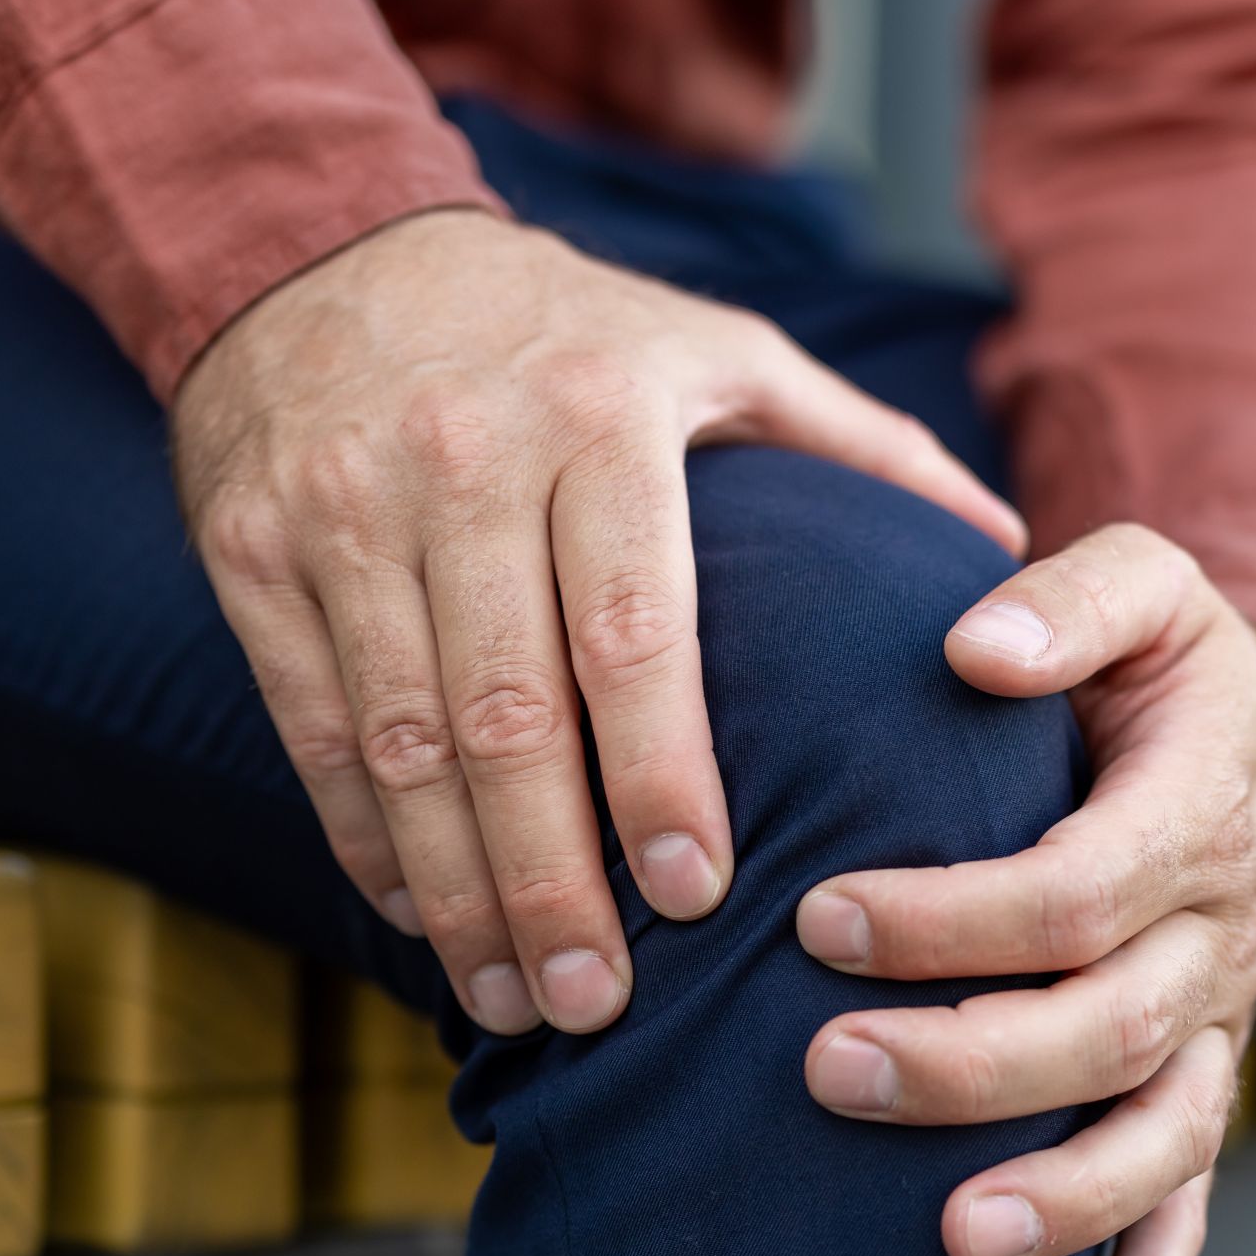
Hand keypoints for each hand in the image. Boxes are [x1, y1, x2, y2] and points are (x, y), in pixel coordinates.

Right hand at [173, 209, 1024, 1034]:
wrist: (320, 250)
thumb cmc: (569, 332)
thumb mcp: (723, 350)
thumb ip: (862, 447)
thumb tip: (1008, 545)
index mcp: (600, 418)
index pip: (633, 631)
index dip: (661, 777)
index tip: (700, 897)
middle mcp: (461, 461)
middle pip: (505, 713)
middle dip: (549, 880)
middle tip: (599, 1005)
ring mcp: (339, 508)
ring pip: (398, 740)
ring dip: (456, 890)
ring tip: (512, 1000)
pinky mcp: (247, 551)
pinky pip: (311, 723)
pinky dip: (363, 836)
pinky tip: (419, 915)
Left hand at [795, 524, 1255, 1255]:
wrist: (1255, 732)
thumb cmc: (1163, 659)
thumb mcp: (1143, 581)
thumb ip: (1068, 600)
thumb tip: (971, 649)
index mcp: (1196, 811)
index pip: (1076, 890)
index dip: (952, 919)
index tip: (816, 919)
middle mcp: (1219, 937)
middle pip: (1109, 1030)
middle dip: (967, 1064)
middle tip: (820, 1069)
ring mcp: (1218, 1029)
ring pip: (1161, 1140)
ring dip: (1060, 1201)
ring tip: (945, 1243)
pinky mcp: (1200, 1086)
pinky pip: (1193, 1210)